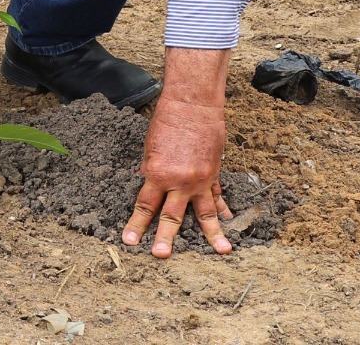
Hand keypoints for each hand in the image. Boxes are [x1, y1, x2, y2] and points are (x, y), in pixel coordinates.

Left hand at [122, 48, 232, 257]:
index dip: (136, 224)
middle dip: (165, 237)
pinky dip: (224, 210)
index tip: (130, 240)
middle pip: (171, 216)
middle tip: (161, 256)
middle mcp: (179, 181)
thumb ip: (150, 170)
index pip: (145, 205)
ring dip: (212, 234)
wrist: (193, 104)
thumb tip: (147, 185)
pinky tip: (229, 223)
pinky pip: (218, 196)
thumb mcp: (150, 148)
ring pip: (205, 213)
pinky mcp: (213, 173)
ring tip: (221, 251)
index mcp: (158, 174)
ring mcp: (199, 179)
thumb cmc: (167, 121)